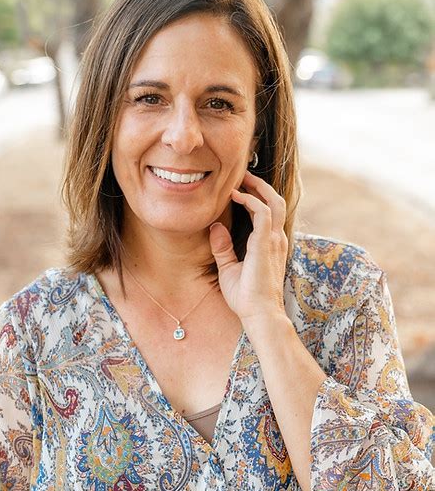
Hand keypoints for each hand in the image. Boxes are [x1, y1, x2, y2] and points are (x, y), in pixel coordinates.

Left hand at [209, 170, 287, 324]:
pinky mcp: (266, 244)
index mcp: (269, 245)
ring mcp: (274, 241)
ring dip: (257, 187)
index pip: (268, 212)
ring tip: (240, 178)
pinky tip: (235, 196)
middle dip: (260, 185)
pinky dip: (250, 200)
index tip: (237, 187)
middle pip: (275, 201)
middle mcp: (276, 240)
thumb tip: (215, 227)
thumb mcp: (228, 268)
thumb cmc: (246, 297)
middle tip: (241, 175)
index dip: (256, 196)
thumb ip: (223, 247)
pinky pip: (263, 213)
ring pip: (273, 202)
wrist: (259, 315)